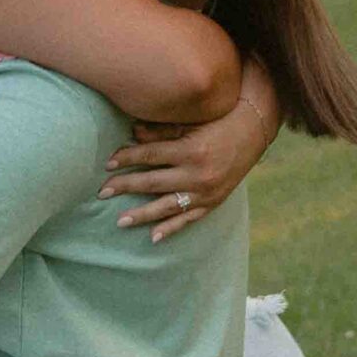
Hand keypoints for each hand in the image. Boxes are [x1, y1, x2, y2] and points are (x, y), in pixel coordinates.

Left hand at [99, 100, 267, 241]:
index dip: (126, 159)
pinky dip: (171, 228)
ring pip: (167, 206)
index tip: (107, 164)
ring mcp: (206, 192)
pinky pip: (189, 219)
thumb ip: (163, 129)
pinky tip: (153, 237)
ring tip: (119, 221)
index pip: (150, 157)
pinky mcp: (213, 202)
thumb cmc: (219, 119)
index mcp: (190, 150)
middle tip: (101, 193)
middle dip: (125, 187)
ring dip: (141, 215)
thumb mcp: (192, 119)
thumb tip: (131, 133)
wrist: (255, 129)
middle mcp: (197, 174)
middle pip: (152, 183)